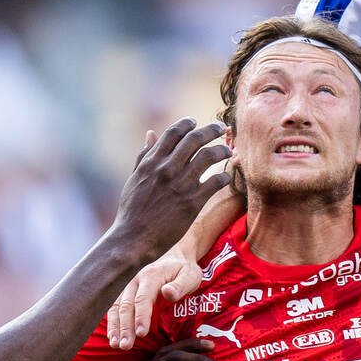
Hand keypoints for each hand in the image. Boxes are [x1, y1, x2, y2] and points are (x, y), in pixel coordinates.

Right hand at [107, 250, 203, 348]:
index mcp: (151, 276)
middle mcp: (135, 280)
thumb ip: (180, 285)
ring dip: (115, 327)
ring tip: (115, 344)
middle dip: (125, 327)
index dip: (141, 316)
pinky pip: (114, 307)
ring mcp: (128, 286)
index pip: (143, 298)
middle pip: (126, 305)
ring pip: (116, 307)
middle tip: (125, 345)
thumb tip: (168, 293)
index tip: (141, 333)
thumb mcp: (190, 275)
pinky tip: (112, 337)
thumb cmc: (185, 270)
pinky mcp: (125, 292)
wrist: (176, 257)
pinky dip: (112, 322)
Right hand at [114, 119, 232, 259]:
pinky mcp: (193, 202)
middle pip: (195, 139)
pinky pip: (215, 181)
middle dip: (211, 130)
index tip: (196, 122)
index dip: (187, 123)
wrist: (133, 239)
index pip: (173, 132)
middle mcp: (167, 169)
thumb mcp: (134, 178)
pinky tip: (224, 176)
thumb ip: (144, 156)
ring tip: (228, 151)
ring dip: (222, 150)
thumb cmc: (132, 210)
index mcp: (152, 162)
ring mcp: (181, 185)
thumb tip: (150, 134)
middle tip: (221, 128)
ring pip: (209, 156)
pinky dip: (223, 175)